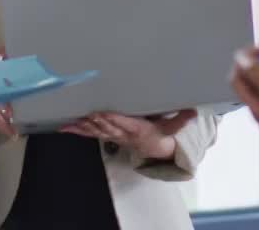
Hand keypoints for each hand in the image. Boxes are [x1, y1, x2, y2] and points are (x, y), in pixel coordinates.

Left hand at [60, 109, 196, 159]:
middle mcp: (123, 134)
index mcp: (138, 129)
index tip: (104, 112)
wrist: (153, 148)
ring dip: (84, 127)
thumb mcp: (172, 126)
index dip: (113, 119)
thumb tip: (194, 111)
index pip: (124, 124)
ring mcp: (113, 136)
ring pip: (96, 131)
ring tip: (73, 121)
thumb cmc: (160, 132)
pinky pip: (89, 134)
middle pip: (107, 127)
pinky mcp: (106, 135)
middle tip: (86, 113)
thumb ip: (181, 118)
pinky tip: (64, 127)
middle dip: (96, 121)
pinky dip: (77, 131)